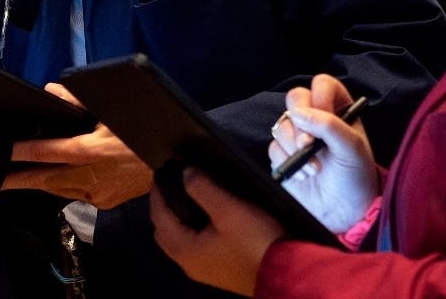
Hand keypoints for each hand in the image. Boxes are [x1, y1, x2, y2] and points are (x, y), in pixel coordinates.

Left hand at [0, 84, 152, 207]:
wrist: (174, 162)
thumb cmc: (142, 132)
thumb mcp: (114, 111)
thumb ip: (80, 103)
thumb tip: (53, 91)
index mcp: (91, 150)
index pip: (48, 151)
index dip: (23, 152)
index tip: (4, 151)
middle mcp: (90, 176)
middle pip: (47, 179)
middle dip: (19, 179)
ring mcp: (97, 193)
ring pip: (59, 189)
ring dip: (40, 183)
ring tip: (19, 179)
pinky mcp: (104, 202)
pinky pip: (75, 194)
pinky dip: (62, 187)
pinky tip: (56, 179)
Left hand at [151, 168, 285, 296]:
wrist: (288, 272)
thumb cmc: (255, 240)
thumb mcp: (228, 209)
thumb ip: (202, 188)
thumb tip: (185, 173)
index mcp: (185, 250)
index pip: (158, 217)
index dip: (157, 193)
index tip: (160, 172)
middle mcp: (189, 264)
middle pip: (164, 232)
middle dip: (164, 208)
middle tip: (171, 183)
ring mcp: (205, 269)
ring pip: (180, 240)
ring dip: (178, 219)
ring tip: (188, 195)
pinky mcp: (220, 270)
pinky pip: (195, 245)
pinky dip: (191, 228)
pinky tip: (206, 217)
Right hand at [268, 74, 378, 232]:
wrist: (344, 214)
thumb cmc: (356, 178)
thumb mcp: (353, 149)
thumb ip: (330, 125)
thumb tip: (299, 113)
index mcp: (338, 110)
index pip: (322, 85)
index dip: (320, 97)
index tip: (323, 116)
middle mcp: (316, 118)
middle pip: (295, 97)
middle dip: (300, 121)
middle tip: (309, 144)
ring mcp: (297, 136)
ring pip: (281, 123)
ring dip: (295, 146)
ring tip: (314, 168)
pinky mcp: (283, 156)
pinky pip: (274, 147)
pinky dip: (287, 161)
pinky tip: (304, 175)